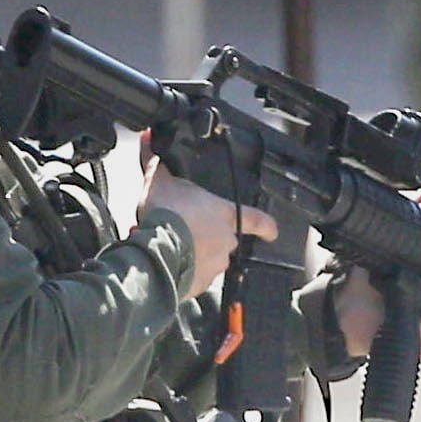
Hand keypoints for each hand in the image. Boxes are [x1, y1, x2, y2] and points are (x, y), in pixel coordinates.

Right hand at [140, 153, 275, 295]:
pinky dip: (185, 272)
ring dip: (194, 253)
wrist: (157, 251)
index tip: (272, 231)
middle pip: (224, 238)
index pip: (257, 219)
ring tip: (171, 245)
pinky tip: (168, 262)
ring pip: (209, 259)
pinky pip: (195, 277)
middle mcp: (227, 240)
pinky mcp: (200, 284)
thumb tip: (148, 137)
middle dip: (205, 235)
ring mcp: (216, 264)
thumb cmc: (166, 214)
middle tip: (184, 230)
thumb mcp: (158, 180)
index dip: (266, 225)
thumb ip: (155, 160)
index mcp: (225, 214)